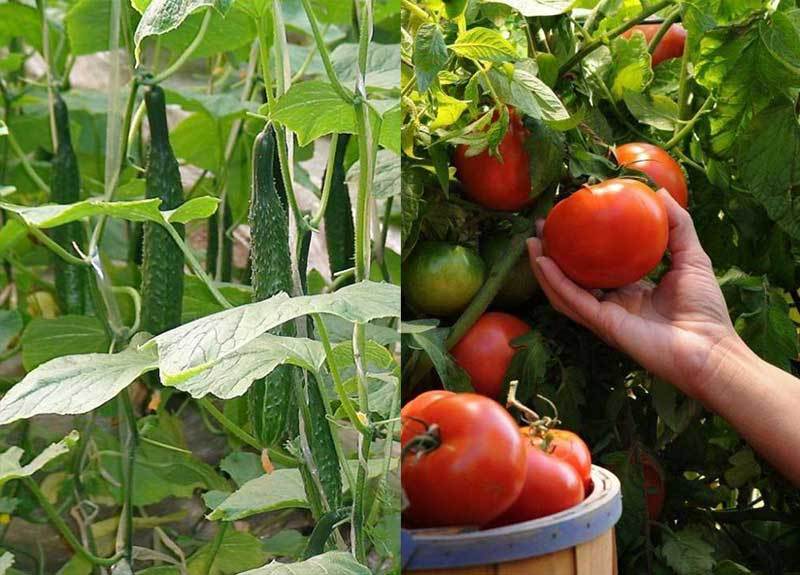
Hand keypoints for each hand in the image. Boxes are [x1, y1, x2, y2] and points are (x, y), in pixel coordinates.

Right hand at [527, 189, 742, 400]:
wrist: (711, 349)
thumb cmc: (705, 309)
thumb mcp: (692, 256)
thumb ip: (678, 225)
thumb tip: (658, 192)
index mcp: (629, 291)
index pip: (596, 266)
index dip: (579, 244)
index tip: (569, 219)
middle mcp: (611, 304)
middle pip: (572, 278)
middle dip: (552, 254)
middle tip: (541, 227)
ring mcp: (604, 316)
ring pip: (563, 291)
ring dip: (543, 268)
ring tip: (531, 243)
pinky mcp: (603, 325)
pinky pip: (573, 301)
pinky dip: (555, 282)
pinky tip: (542, 262)